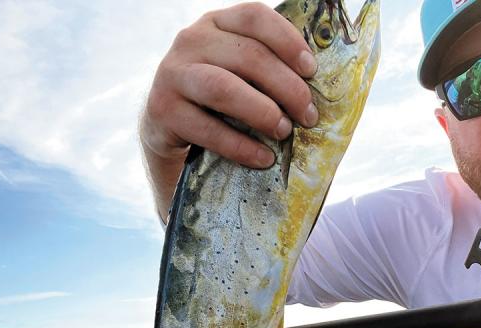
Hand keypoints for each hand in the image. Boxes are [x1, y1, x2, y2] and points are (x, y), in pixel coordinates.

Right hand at [142, 2, 319, 176]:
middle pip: (247, 56)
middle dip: (286, 88)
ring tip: (284, 132)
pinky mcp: (162, 110)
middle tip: (308, 115)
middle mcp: (191, 40)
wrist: (169, 130)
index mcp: (217, 23)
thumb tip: (318, 90)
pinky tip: (263, 158)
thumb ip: (268, 69)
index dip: (288, 41)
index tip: (312, 71)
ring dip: (262, 112)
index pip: (255, 17)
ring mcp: (173, 73)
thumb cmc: (220, 102)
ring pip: (223, 88)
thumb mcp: (241, 74)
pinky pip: (207, 129)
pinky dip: (241, 146)